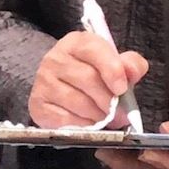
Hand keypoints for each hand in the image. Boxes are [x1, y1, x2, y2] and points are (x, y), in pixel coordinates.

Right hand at [28, 32, 147, 128]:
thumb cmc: (94, 72)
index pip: (94, 50)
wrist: (63, 85)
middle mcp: (56, 58)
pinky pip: (63, 119)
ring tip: (106, 118)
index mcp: (77, 43)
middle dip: (108, 100)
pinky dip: (82, 125)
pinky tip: (90, 123)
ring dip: (97, 114)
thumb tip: (132, 72)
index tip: (122, 88)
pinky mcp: (37, 104)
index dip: (112, 70)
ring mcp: (43, 81)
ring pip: (76, 101)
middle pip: (87, 79)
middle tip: (120, 113)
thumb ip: (130, 64)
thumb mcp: (115, 63)